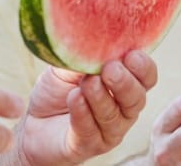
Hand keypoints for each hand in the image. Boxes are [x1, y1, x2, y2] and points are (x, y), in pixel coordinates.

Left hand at [13, 50, 157, 165]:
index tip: (131, 55)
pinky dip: (83, 113)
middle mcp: (123, 109)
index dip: (143, 67)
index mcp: (125, 85)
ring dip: (101, 97)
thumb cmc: (57, 89)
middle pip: (136, 98)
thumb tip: (96, 35)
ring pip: (114, 116)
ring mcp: (108, 130)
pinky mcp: (89, 145)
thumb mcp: (69, 65)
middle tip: (110, 69)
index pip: (146, 77)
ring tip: (87, 83)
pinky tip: (75, 99)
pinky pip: (90, 131)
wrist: (33, 120)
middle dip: (125, 83)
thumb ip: (85, 54)